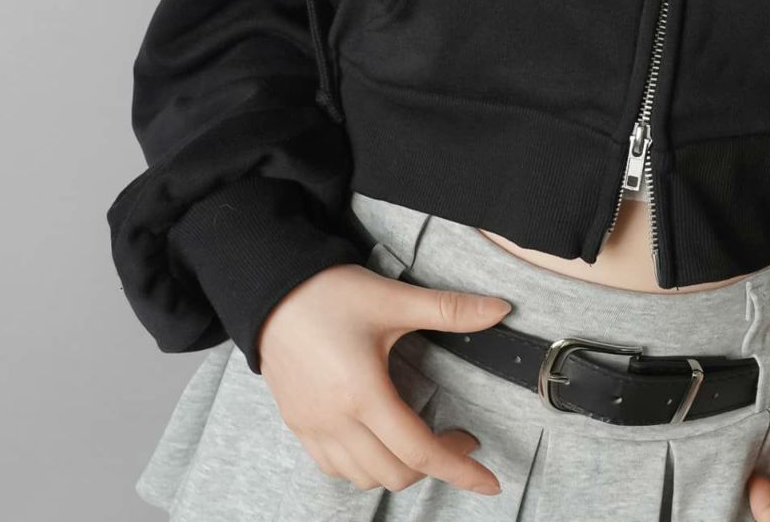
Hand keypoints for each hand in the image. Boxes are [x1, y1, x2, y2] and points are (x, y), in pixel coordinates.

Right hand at [256, 263, 509, 495]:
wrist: (270, 288)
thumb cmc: (329, 293)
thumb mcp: (393, 299)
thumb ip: (449, 309)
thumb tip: (500, 309)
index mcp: (363, 393)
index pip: (420, 451)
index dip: (460, 470)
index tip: (489, 481)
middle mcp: (336, 421)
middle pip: (395, 473)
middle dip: (434, 465)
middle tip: (456, 436)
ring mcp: (312, 428)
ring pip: (363, 478)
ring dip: (398, 469)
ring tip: (418, 438)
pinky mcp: (297, 425)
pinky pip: (334, 468)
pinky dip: (363, 467)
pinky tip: (376, 440)